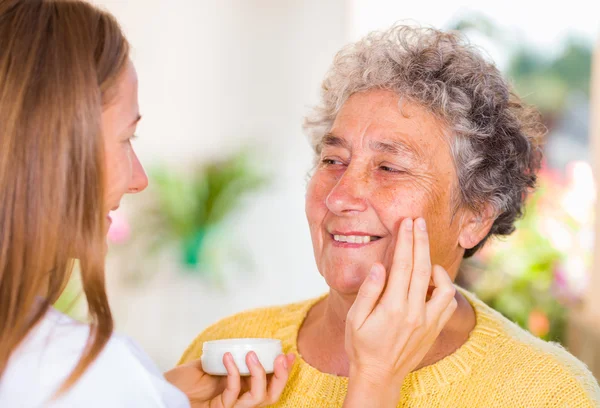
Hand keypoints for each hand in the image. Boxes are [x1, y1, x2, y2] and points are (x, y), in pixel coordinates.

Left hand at [164, 351, 295, 407]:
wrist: (157, 393)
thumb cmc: (176, 384)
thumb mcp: (201, 367)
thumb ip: (218, 360)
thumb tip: (234, 345)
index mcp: (237, 390)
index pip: (267, 385)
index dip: (281, 372)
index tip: (289, 355)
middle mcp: (237, 401)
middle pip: (269, 396)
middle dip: (281, 377)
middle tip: (281, 357)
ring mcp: (229, 407)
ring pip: (257, 398)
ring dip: (260, 374)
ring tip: (251, 355)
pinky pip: (233, 394)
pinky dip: (233, 374)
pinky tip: (228, 358)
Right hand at [344, 217, 456, 406]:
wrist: (379, 376)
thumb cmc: (361, 346)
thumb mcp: (355, 319)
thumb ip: (368, 291)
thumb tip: (379, 266)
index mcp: (392, 307)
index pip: (402, 265)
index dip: (406, 241)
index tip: (406, 223)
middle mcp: (414, 312)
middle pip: (423, 268)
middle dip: (421, 241)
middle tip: (419, 222)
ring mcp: (428, 322)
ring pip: (443, 286)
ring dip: (436, 266)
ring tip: (425, 258)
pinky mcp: (435, 329)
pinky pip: (449, 303)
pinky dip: (445, 288)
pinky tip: (432, 284)